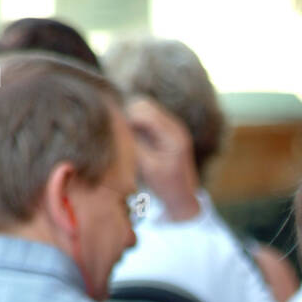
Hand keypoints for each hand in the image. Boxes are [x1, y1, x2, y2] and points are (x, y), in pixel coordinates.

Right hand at [125, 97, 200, 222]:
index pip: (143, 111)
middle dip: (129, 116)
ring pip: (144, 108)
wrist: (184, 197)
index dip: (126, 117)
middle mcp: (175, 125)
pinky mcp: (168, 129)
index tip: (116, 132)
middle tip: (123, 137)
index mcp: (173, 135)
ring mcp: (173, 125)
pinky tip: (136, 140)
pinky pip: (148, 117)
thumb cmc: (165, 186)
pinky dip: (138, 124)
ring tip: (130, 139)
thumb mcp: (147, 167)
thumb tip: (116, 124)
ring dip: (133, 119)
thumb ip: (133, 144)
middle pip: (143, 104)